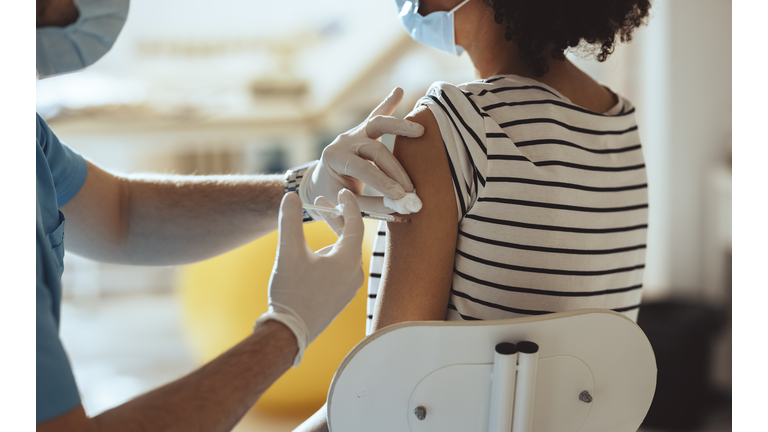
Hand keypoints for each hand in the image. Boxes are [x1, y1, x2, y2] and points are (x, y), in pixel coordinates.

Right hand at [259, 190, 364, 365]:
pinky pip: (340, 268)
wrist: (289, 333)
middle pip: (348, 237)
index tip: (341, 191)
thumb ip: (290, 221)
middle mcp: (354, 273)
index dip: (347, 204)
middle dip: (334, 219)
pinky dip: (329, 255)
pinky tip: (312, 257)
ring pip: (343, 253)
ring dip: (329, 238)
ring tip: (308, 234)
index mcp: (348, 260)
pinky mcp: (340, 297)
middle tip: (318, 204)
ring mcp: (349, 287)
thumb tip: (290, 196)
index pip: (354, 223)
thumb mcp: (288, 252)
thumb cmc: (291, 293)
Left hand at [299, 87, 424, 215]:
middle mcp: (343, 141)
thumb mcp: (345, 203)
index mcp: (333, 158)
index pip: (361, 168)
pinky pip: (376, 114)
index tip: (400, 196)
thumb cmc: (333, 195)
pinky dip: (388, 103)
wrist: (320, 182)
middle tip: (410, 188)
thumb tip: (403, 206)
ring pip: (377, 123)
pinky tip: (398, 91)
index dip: (382, 181)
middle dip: (394, 169)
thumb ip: (372, 205)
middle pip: (374, 149)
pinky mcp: (363, 130)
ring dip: (399, 126)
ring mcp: (354, 133)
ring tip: (419, 131)